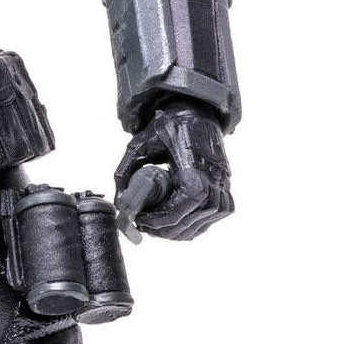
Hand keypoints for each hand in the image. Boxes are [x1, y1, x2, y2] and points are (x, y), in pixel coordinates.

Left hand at [114, 98, 233, 240]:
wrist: (194, 112)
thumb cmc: (169, 126)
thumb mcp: (139, 144)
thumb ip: (125, 172)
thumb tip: (118, 202)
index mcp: (196, 169)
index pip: (181, 209)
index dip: (159, 221)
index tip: (140, 220)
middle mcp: (215, 180)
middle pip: (190, 222)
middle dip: (163, 229)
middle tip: (142, 225)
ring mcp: (223, 186)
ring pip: (201, 225)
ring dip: (177, 230)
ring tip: (155, 225)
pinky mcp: (225, 189)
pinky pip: (212, 218)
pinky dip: (193, 225)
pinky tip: (175, 221)